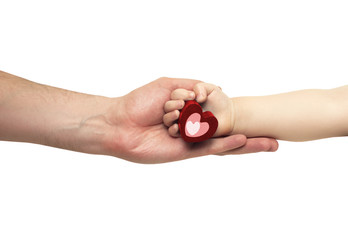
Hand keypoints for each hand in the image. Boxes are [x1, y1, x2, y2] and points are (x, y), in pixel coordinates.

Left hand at [102, 77, 277, 162]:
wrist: (121, 121)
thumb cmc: (140, 102)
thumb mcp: (168, 85)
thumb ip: (191, 85)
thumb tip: (210, 87)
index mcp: (190, 112)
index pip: (220, 115)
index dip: (238, 117)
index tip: (257, 118)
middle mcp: (193, 128)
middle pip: (226, 132)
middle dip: (250, 137)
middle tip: (273, 140)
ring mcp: (191, 140)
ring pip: (222, 141)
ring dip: (245, 143)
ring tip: (269, 143)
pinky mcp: (184, 151)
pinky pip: (209, 147)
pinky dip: (226, 143)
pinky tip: (243, 140)